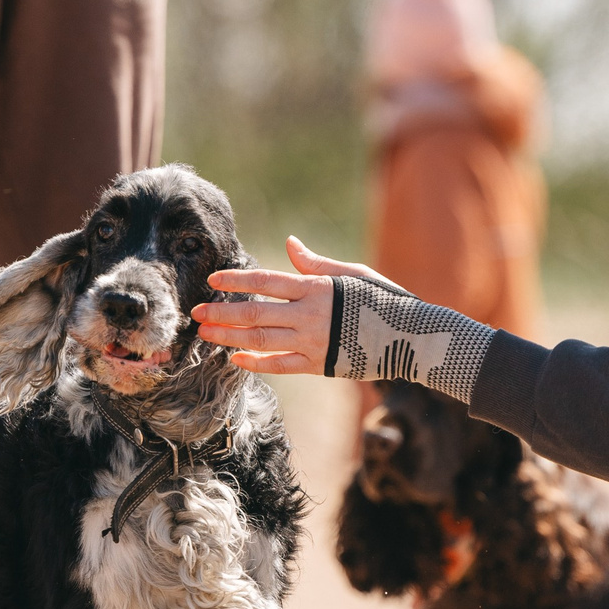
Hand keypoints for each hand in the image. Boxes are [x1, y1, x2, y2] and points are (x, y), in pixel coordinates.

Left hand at [191, 236, 371, 374]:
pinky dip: (257, 363)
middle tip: (195, 313)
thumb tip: (290, 243)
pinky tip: (236, 359)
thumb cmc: (383, 299)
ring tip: (206, 333)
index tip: (213, 280)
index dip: (236, 279)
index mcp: (315, 288)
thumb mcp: (352, 273)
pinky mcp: (319, 364)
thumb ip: (315, 263)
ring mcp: (312, 342)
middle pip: (254, 313)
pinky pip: (281, 366)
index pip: (266, 280)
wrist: (412, 337)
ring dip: (229, 337)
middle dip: (221, 312)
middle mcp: (309, 315)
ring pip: (260, 340)